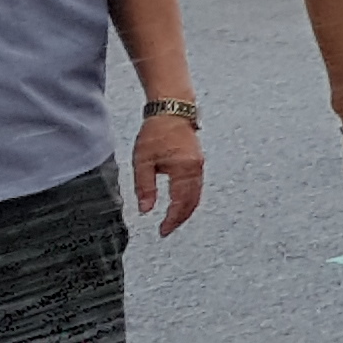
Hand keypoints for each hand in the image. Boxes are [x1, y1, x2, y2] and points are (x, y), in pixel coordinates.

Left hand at [133, 115, 203, 236]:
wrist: (173, 111)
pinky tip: (179, 203)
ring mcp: (199, 165)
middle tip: (167, 230)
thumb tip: (146, 210)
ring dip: (186, 210)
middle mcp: (196, 169)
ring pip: (197, 195)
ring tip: (172, 221)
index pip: (181, 202)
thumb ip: (145, 187)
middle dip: (181, 218)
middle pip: (193, 201)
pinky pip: (196, 186)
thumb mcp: (143, 161)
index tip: (162, 232)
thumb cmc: (155, 133)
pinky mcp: (198, 162)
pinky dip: (189, 199)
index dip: (172, 220)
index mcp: (184, 169)